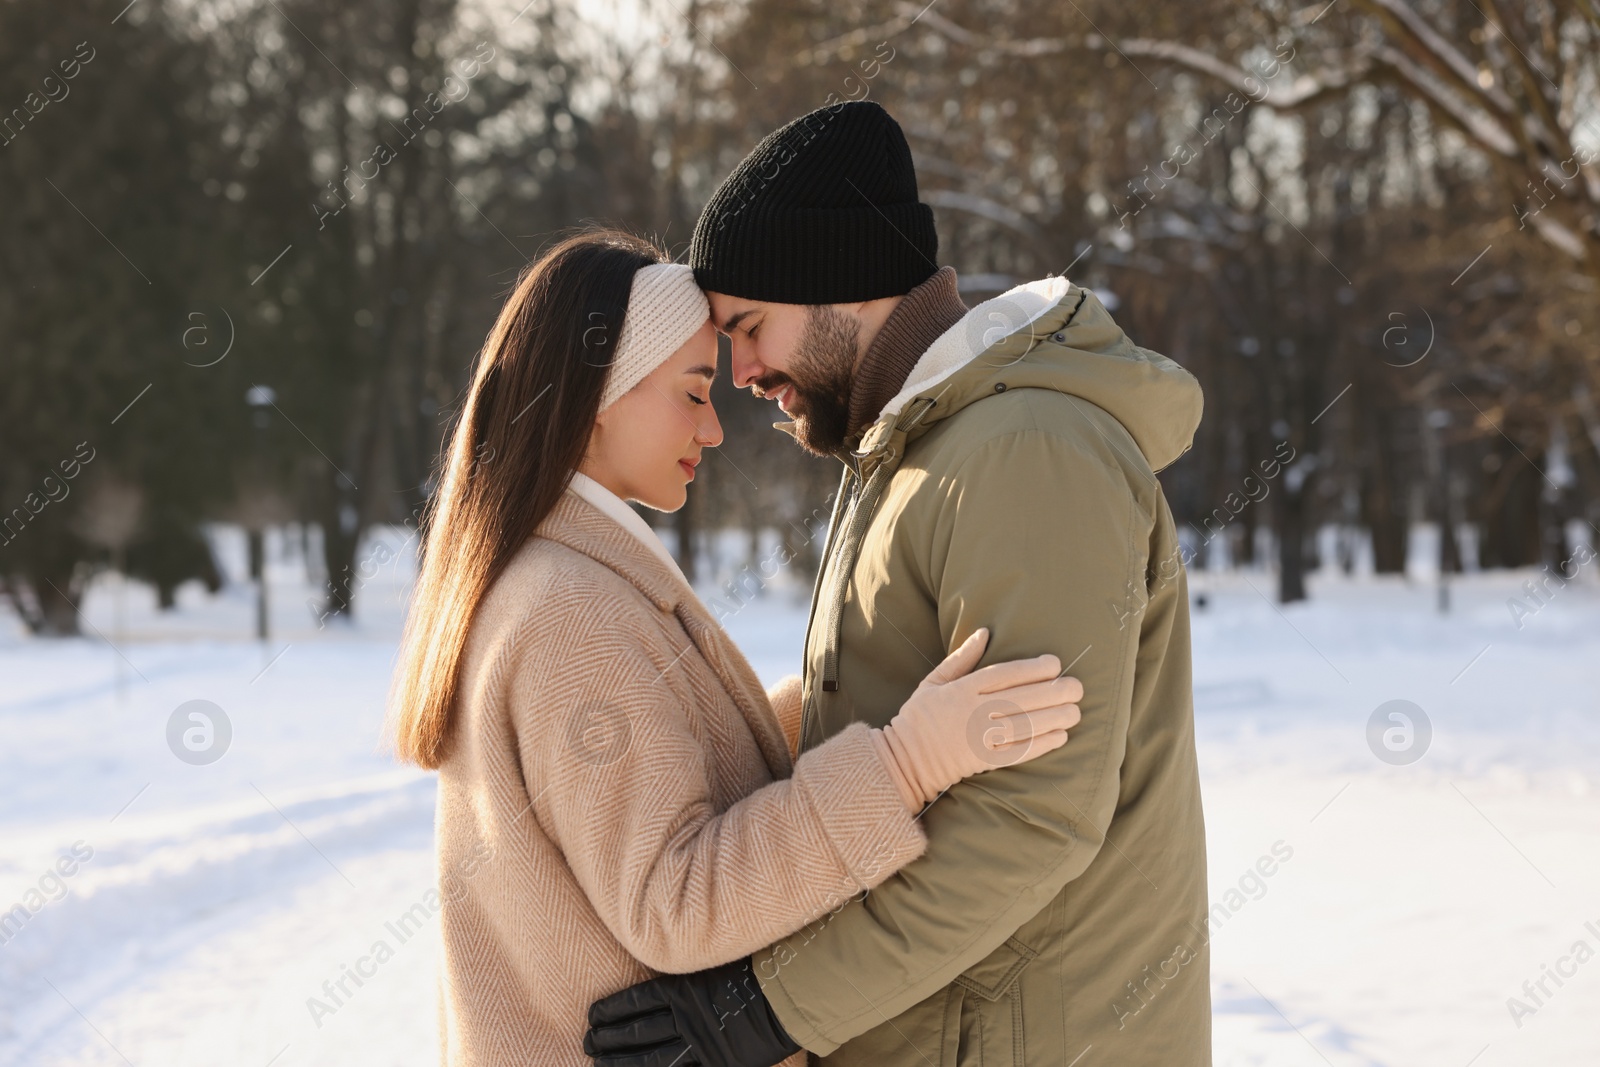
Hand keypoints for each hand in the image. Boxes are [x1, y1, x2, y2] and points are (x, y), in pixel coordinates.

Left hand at [584, 956, 800, 1066]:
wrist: (791, 994)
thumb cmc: (758, 964)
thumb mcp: (718, 953)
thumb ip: (692, 958)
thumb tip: (673, 944)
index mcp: (684, 988)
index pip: (636, 1002)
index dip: (611, 1011)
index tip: (592, 1016)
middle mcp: (686, 1019)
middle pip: (637, 1032)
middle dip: (608, 1039)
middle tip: (587, 1042)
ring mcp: (701, 1045)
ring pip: (651, 1060)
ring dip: (621, 1062)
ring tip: (599, 1063)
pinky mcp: (717, 1064)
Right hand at [877, 627, 1082, 807]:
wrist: (904, 759)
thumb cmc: (920, 716)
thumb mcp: (934, 681)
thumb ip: (961, 658)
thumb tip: (985, 633)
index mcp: (961, 690)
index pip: (1003, 675)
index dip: (1032, 668)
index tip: (1055, 663)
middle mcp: (972, 712)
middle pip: (1020, 699)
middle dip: (1053, 692)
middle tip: (1077, 687)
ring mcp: (978, 738)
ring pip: (1024, 725)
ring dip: (1054, 718)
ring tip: (1075, 711)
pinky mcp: (983, 762)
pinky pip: (1018, 752)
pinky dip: (1041, 744)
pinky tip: (1060, 736)